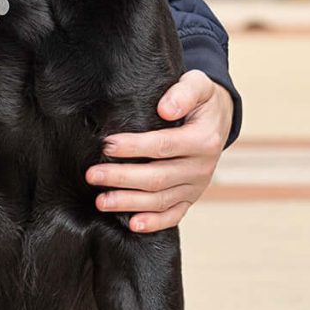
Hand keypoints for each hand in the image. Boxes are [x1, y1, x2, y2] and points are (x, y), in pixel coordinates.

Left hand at [86, 70, 230, 232]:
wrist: (217, 120)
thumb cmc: (200, 100)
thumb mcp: (198, 85)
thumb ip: (184, 92)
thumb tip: (164, 109)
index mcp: (203, 140)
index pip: (163, 146)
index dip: (134, 147)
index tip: (107, 145)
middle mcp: (202, 167)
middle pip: (157, 177)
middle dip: (122, 178)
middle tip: (92, 175)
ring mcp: (196, 186)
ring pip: (161, 200)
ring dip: (129, 202)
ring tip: (101, 201)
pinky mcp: (190, 197)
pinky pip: (173, 214)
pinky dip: (154, 222)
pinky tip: (133, 224)